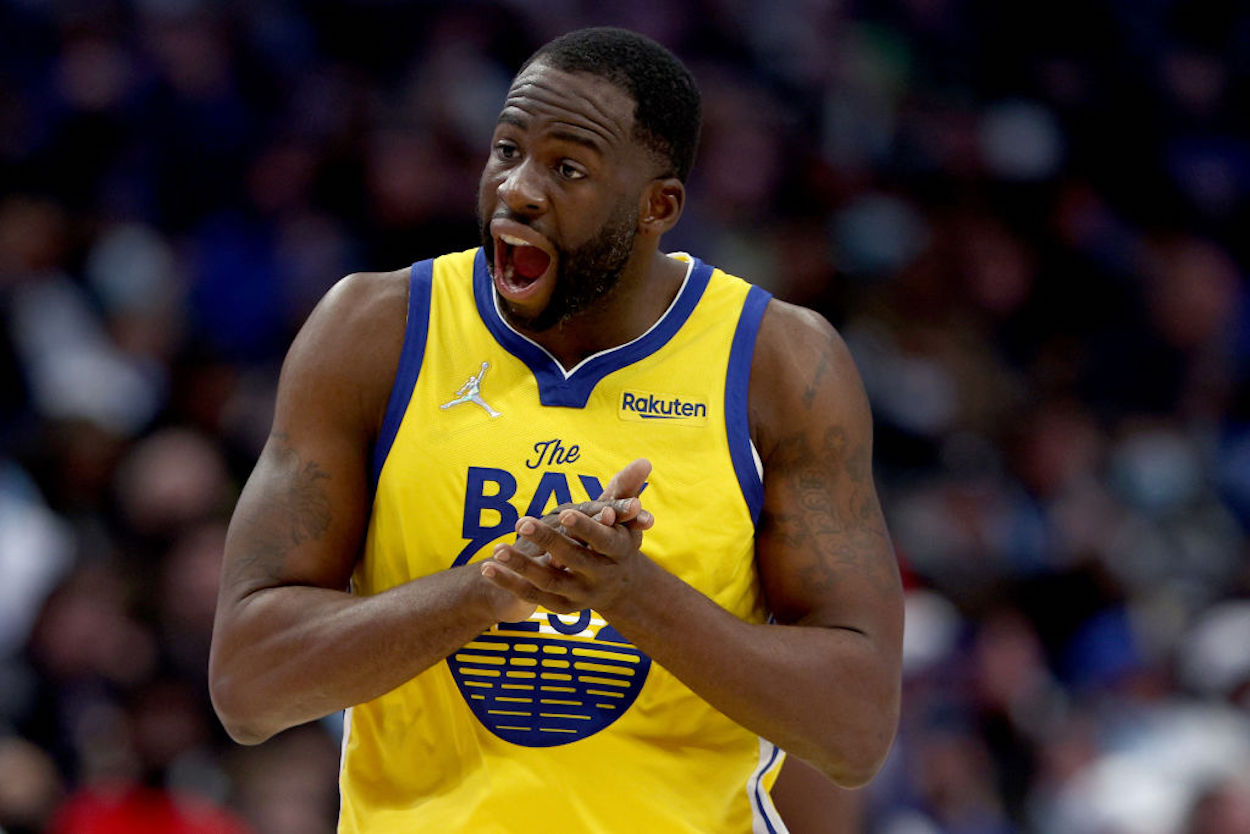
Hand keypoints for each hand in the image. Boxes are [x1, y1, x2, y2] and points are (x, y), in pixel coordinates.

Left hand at [481, 459, 653, 614]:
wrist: (617, 586)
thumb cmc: (617, 538)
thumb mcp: (625, 515)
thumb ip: (626, 488)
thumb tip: (644, 461)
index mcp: (620, 552)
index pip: (603, 540)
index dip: (585, 528)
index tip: (565, 513)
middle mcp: (602, 577)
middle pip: (574, 559)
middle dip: (548, 541)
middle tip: (523, 522)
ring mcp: (582, 595)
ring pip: (549, 582)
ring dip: (522, 565)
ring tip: (497, 549)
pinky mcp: (562, 607)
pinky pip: (532, 596)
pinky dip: (509, 583)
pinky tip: (488, 568)